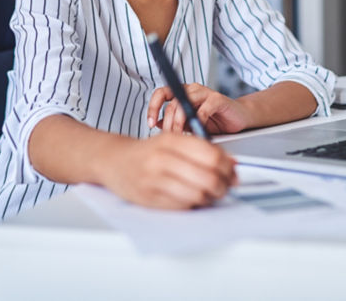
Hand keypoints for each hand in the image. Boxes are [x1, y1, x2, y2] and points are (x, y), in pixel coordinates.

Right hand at [100, 133, 236, 208]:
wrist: (113, 160)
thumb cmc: (147, 152)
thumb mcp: (172, 140)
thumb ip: (201, 149)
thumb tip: (232, 163)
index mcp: (171, 140)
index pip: (212, 155)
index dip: (228, 167)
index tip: (233, 173)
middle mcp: (162, 159)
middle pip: (209, 177)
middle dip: (223, 186)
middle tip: (225, 187)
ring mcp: (154, 180)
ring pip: (198, 194)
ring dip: (211, 198)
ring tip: (211, 194)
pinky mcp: (149, 198)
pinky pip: (182, 206)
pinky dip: (194, 204)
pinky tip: (193, 199)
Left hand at [147, 84, 253, 134]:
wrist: (238, 119)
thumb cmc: (215, 121)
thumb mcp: (190, 124)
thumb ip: (174, 122)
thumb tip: (156, 124)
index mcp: (183, 93)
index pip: (161, 93)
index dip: (153, 107)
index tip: (150, 124)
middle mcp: (192, 90)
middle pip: (172, 102)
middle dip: (168, 122)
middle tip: (169, 137)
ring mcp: (205, 93)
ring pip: (184, 103)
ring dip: (180, 122)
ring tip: (181, 136)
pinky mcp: (217, 99)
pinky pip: (203, 110)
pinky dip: (199, 123)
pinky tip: (198, 134)